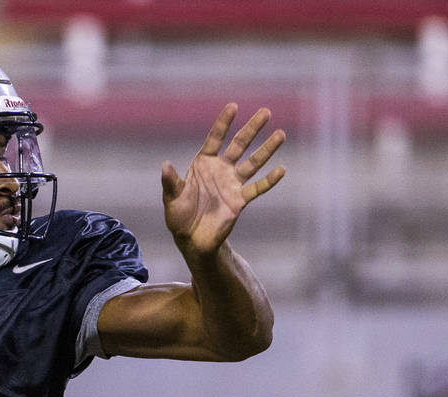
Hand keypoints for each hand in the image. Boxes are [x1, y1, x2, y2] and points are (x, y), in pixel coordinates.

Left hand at [162, 103, 284, 255]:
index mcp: (203, 164)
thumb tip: (165, 165)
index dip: (224, 123)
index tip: (233, 106)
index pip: (215, 138)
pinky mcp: (240, 200)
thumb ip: (170, 182)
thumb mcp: (171, 199)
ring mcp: (232, 184)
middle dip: (252, 129)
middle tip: (265, 112)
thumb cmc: (178, 216)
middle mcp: (221, 170)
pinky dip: (269, 180)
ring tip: (280, 134)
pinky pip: (257, 188)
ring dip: (266, 150)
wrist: (191, 239)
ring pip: (253, 163)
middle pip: (239, 145)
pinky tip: (281, 170)